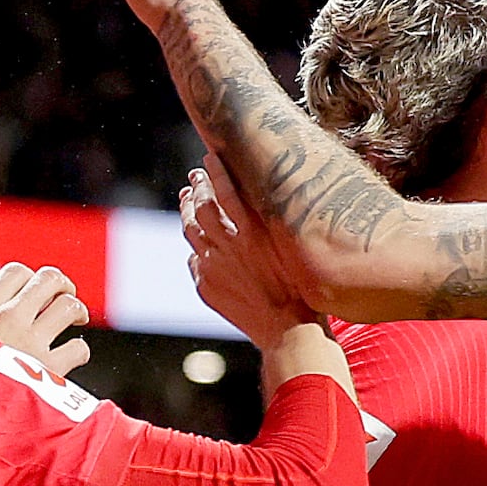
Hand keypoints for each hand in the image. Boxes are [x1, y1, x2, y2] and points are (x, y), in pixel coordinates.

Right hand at [0, 263, 95, 372]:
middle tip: (61, 297)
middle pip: (49, 279)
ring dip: (76, 311)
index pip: (17, 272)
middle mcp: (9, 318)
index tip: (32, 292)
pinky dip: (78, 351)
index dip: (30, 278)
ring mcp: (30, 342)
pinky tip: (70, 356)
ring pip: (69, 306)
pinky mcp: (47, 370)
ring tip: (74, 320)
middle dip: (61, 285)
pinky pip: (77, 348)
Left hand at [179, 160, 322, 350]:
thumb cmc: (300, 287)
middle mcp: (230, 246)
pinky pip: (194, 259)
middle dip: (196, 188)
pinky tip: (196, 240)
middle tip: (193, 176)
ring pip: (191, 231)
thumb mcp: (291, 246)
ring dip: (187, 211)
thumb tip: (252, 199)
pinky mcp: (205, 285)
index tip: (208, 158)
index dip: (215, 173)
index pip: (226, 192)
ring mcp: (213, 266)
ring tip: (186, 198)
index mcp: (254, 232)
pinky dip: (196, 247)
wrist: (287, 328)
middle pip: (202, 208)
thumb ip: (270, 223)